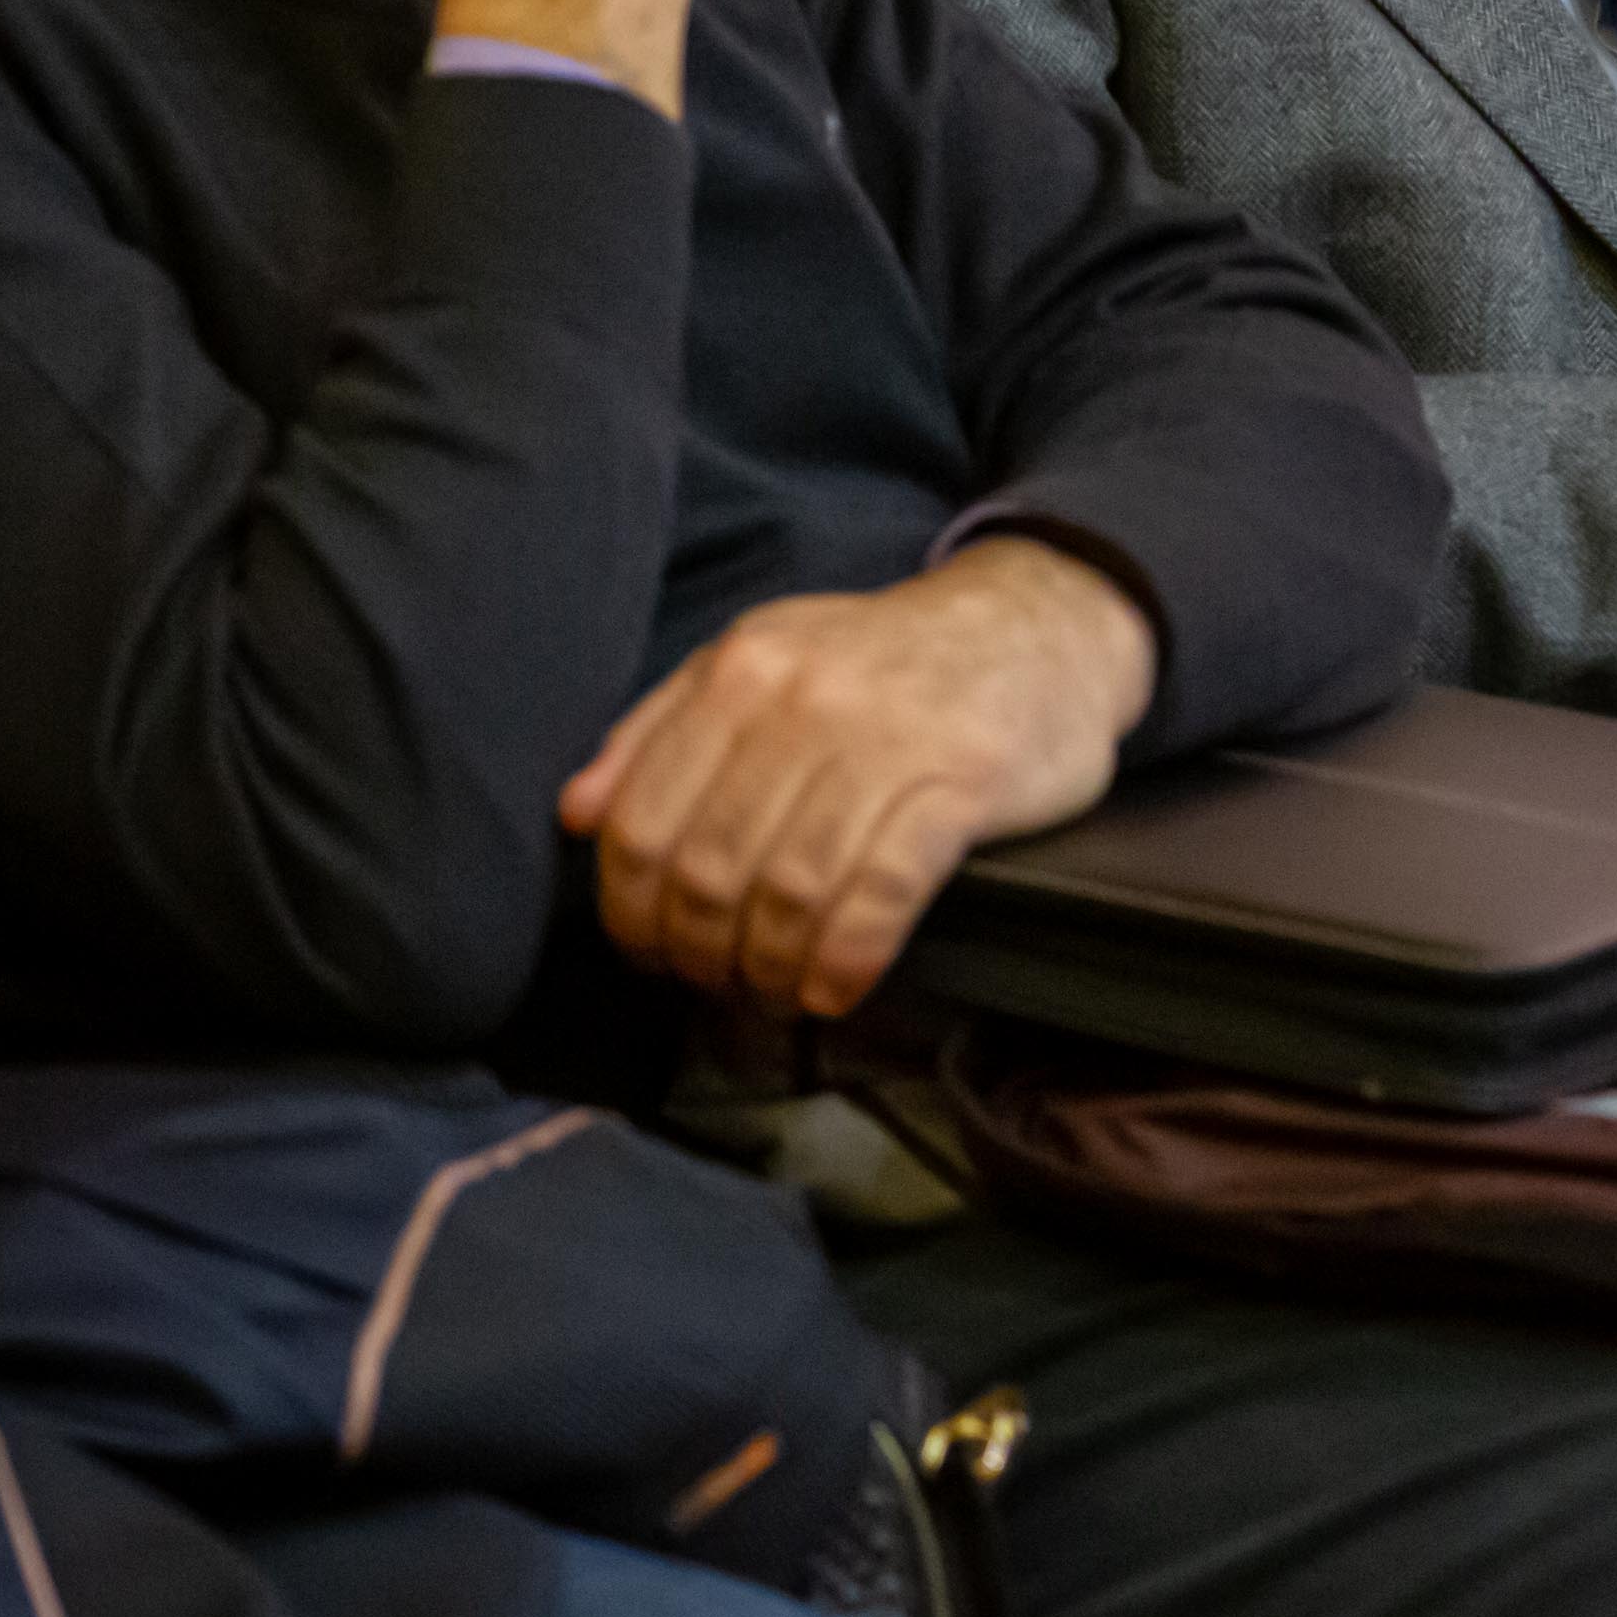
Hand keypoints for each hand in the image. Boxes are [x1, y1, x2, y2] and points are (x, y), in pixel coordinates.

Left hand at [564, 536, 1157, 1016]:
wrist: (1039, 625)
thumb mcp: (764, 657)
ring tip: (777, 992)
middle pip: (709, 871)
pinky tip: (836, 987)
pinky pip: (879, 894)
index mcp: (740, 669)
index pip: (643, 823)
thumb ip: (662, 726)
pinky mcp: (960, 783)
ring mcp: (885, 741)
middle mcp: (802, 700)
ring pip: (788, 892)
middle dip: (700, 953)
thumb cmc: (886, 661)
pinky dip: (845, 959)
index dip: (632, 913)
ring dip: (771, 970)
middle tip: (717, 984)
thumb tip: (577, 812)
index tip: (651, 953)